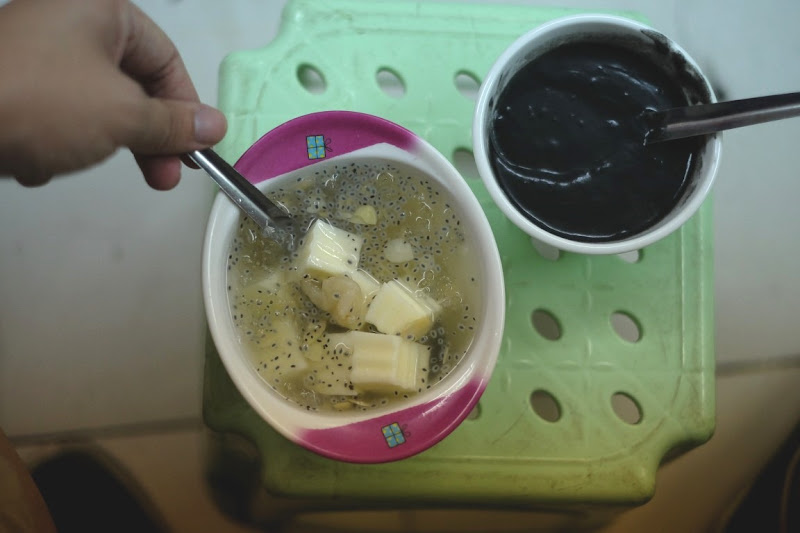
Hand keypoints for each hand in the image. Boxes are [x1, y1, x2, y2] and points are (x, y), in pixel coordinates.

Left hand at [0, 0, 226, 189]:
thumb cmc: (44, 104)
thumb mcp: (123, 116)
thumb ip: (175, 124)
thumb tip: (218, 127)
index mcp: (100, 10)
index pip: (166, 60)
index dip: (186, 110)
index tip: (195, 152)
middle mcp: (68, 21)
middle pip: (132, 85)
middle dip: (144, 138)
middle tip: (162, 179)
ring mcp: (36, 52)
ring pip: (95, 105)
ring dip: (94, 142)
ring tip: (74, 161)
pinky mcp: (12, 83)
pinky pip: (56, 113)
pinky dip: (55, 140)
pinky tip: (37, 158)